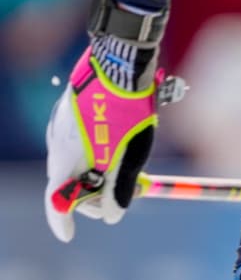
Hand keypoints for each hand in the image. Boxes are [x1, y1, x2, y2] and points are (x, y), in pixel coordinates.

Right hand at [44, 39, 175, 241]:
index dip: (62, 221)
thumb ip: (119, 187)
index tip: (70, 235)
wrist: (123, 61)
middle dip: (93, 196)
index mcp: (65, 157)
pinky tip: (120, 142)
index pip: (55, 200)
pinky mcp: (72, 111)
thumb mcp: (130, 154)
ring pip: (77, 161)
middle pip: (68, 183)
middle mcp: (57, 143)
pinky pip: (80, 141)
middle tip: (122, 198)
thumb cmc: (128, 109)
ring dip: (98, 172)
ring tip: (129, 166)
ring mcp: (62, 125)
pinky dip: (97, 151)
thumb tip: (113, 216)